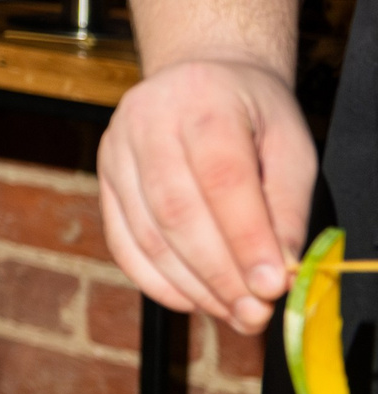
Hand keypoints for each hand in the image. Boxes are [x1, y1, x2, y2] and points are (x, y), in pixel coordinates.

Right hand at [99, 56, 319, 333]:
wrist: (198, 79)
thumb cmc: (251, 115)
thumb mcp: (289, 144)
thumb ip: (288, 205)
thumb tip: (281, 271)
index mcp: (202, 99)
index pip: (221, 177)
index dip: (245, 236)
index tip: (272, 286)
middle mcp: (146, 119)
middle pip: (175, 210)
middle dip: (217, 272)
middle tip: (254, 314)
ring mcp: (115, 148)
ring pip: (145, 232)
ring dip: (191, 284)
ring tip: (232, 313)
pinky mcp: (104, 177)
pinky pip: (121, 241)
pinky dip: (156, 281)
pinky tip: (191, 300)